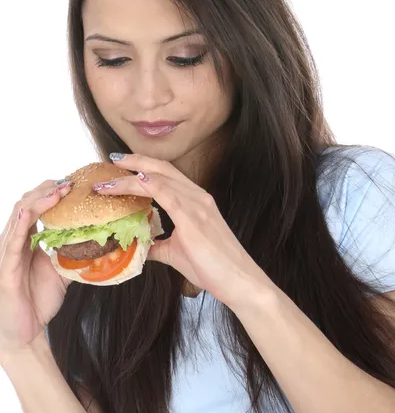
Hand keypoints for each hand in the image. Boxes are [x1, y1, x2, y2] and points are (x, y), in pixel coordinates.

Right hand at [0, 179, 72, 362]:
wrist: (25, 333)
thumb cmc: (38, 301)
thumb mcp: (63, 271)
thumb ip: (76, 255)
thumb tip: (103, 243)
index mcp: (27, 239)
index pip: (37, 206)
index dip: (52, 192)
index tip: (74, 183)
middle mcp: (15, 240)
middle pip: (27, 203)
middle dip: (48, 189)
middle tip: (70, 181)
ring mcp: (8, 252)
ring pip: (20, 214)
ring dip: (39, 199)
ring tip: (59, 189)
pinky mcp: (6, 267)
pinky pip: (12, 240)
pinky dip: (21, 222)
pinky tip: (29, 211)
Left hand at [92, 154, 271, 309]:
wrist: (239, 281)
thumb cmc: (213, 267)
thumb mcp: (178, 252)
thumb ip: (158, 245)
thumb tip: (138, 246)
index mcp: (195, 200)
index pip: (165, 174)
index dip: (143, 166)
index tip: (121, 165)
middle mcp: (197, 196)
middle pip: (162, 167)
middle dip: (135, 160)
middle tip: (112, 159)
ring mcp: (198, 204)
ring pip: (160, 178)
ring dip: (131, 176)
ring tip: (109, 179)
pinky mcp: (195, 218)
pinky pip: (167, 194)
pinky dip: (148, 185)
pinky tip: (133, 182)